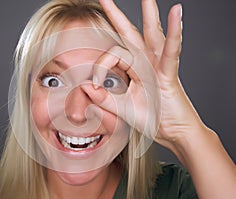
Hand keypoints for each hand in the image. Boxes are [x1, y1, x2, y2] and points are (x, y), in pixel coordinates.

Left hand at [82, 1, 235, 197]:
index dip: (101, 66)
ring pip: (152, 35)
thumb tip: (84, 86)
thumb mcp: (121, 108)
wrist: (173, 133)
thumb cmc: (152, 119)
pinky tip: (177, 13)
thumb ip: (103, 98)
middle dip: (118, 14)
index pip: (113, 54)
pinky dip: (174, 33)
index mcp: (134, 68)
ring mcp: (158, 66)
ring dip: (150, 13)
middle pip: (131, 33)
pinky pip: (171, 52)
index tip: (94, 83)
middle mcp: (146, 63)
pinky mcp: (169, 75)